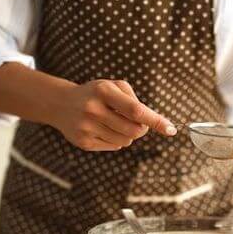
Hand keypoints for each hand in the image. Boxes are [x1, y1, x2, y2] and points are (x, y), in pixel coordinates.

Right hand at [52, 79, 175, 151]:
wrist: (61, 104)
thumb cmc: (95, 94)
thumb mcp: (112, 87)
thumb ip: (134, 100)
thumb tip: (152, 121)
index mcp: (104, 91)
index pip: (136, 110)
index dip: (155, 121)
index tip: (171, 129)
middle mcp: (94, 109)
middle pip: (134, 130)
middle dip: (141, 129)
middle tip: (137, 123)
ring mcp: (87, 127)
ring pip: (125, 141)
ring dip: (128, 135)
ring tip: (115, 123)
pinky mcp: (83, 142)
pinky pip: (113, 147)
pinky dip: (115, 140)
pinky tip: (104, 129)